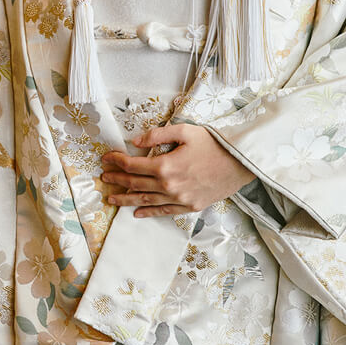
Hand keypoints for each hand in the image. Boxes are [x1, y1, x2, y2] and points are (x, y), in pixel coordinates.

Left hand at [100, 123, 254, 216]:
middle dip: (117, 180)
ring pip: (145, 201)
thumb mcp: (185, 131)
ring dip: (126, 199)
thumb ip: (157, 135)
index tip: (106, 158)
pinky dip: (148, 212)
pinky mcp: (190, 207)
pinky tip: (137, 212)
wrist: (241, 163)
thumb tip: (135, 142)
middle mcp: (169, 186)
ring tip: (111, 198)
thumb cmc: (214, 144)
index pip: (132, 166)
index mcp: (165, 166)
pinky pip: (164, 212)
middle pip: (135, 184)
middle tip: (104, 178)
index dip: (116, 161)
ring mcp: (179, 199)